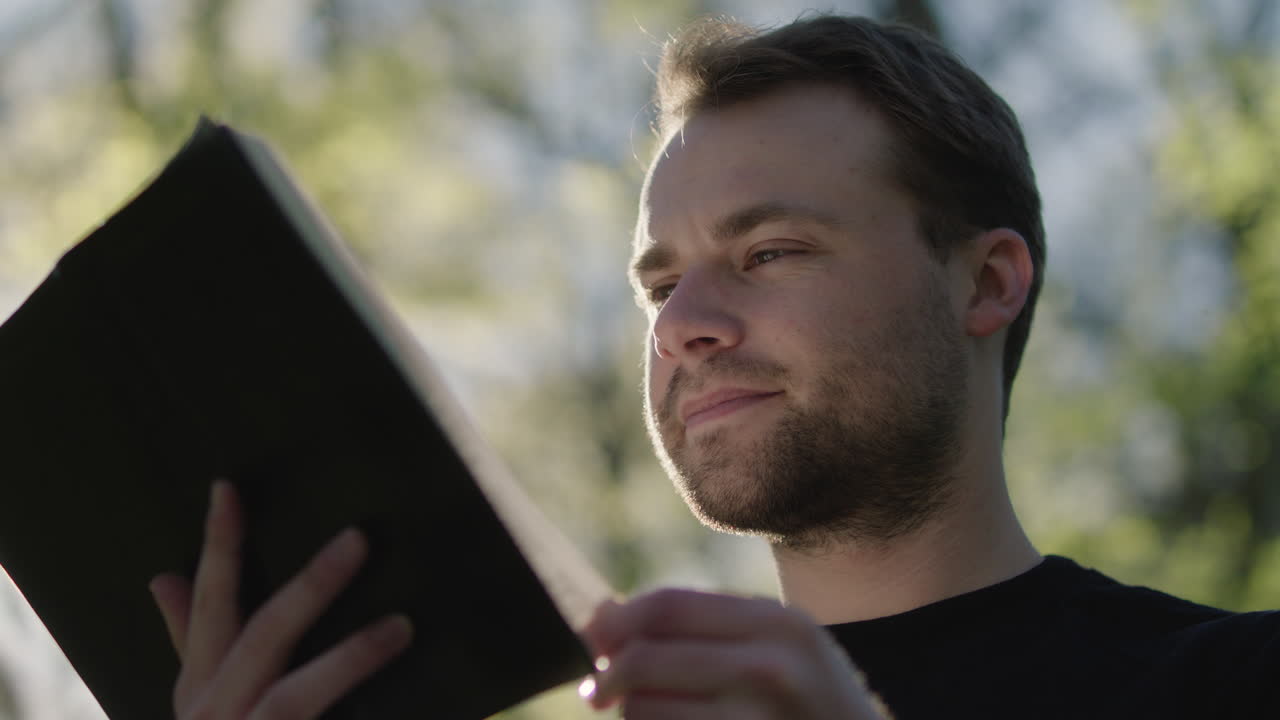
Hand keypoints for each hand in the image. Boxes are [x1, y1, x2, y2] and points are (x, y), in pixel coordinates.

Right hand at [148, 480, 412, 718]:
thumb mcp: (199, 701)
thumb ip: (190, 642)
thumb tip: (162, 577)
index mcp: (197, 691)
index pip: (208, 606)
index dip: (218, 547)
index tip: (229, 489)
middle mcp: (212, 715)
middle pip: (259, 637)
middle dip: (309, 586)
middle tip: (359, 537)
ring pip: (293, 697)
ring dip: (350, 657)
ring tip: (403, 625)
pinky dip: (360, 703)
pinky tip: (430, 710)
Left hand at [579, 589, 889, 718]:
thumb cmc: (813, 707)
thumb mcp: (781, 649)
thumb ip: (704, 628)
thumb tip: (602, 616)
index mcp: (779, 625)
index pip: (668, 606)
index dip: (617, 621)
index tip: (593, 638)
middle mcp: (771, 670)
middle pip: (646, 659)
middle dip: (609, 675)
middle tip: (598, 691)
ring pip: (645, 709)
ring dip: (633, 716)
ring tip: (655, 718)